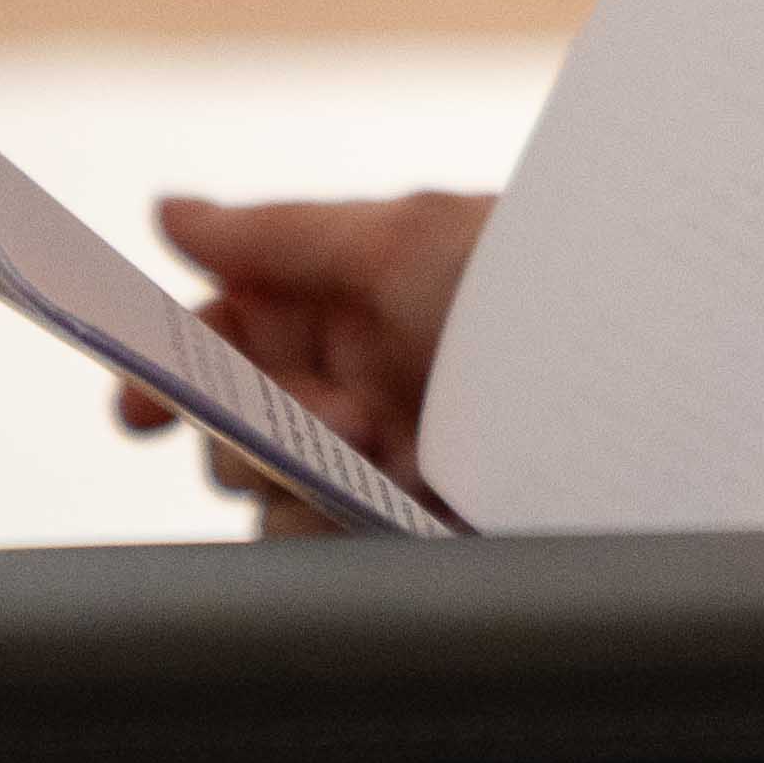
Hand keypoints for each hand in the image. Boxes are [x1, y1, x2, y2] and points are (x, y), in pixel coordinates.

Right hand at [121, 189, 491, 536]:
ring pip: (268, 502)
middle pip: (228, 436)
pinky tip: (399, 505)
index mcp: (338, 308)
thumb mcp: (403, 241)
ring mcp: (377, 461)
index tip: (140, 413)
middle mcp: (348, 383)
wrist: (623, 382)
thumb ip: (274, 234)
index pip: (220, 344)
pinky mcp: (404, 523)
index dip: (167, 377)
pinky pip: (321, 551)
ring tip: (393, 458)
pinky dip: (337, 533)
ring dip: (302, 486)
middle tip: (345, 418)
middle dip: (256, 436)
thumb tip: (166, 211)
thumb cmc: (519, 287)